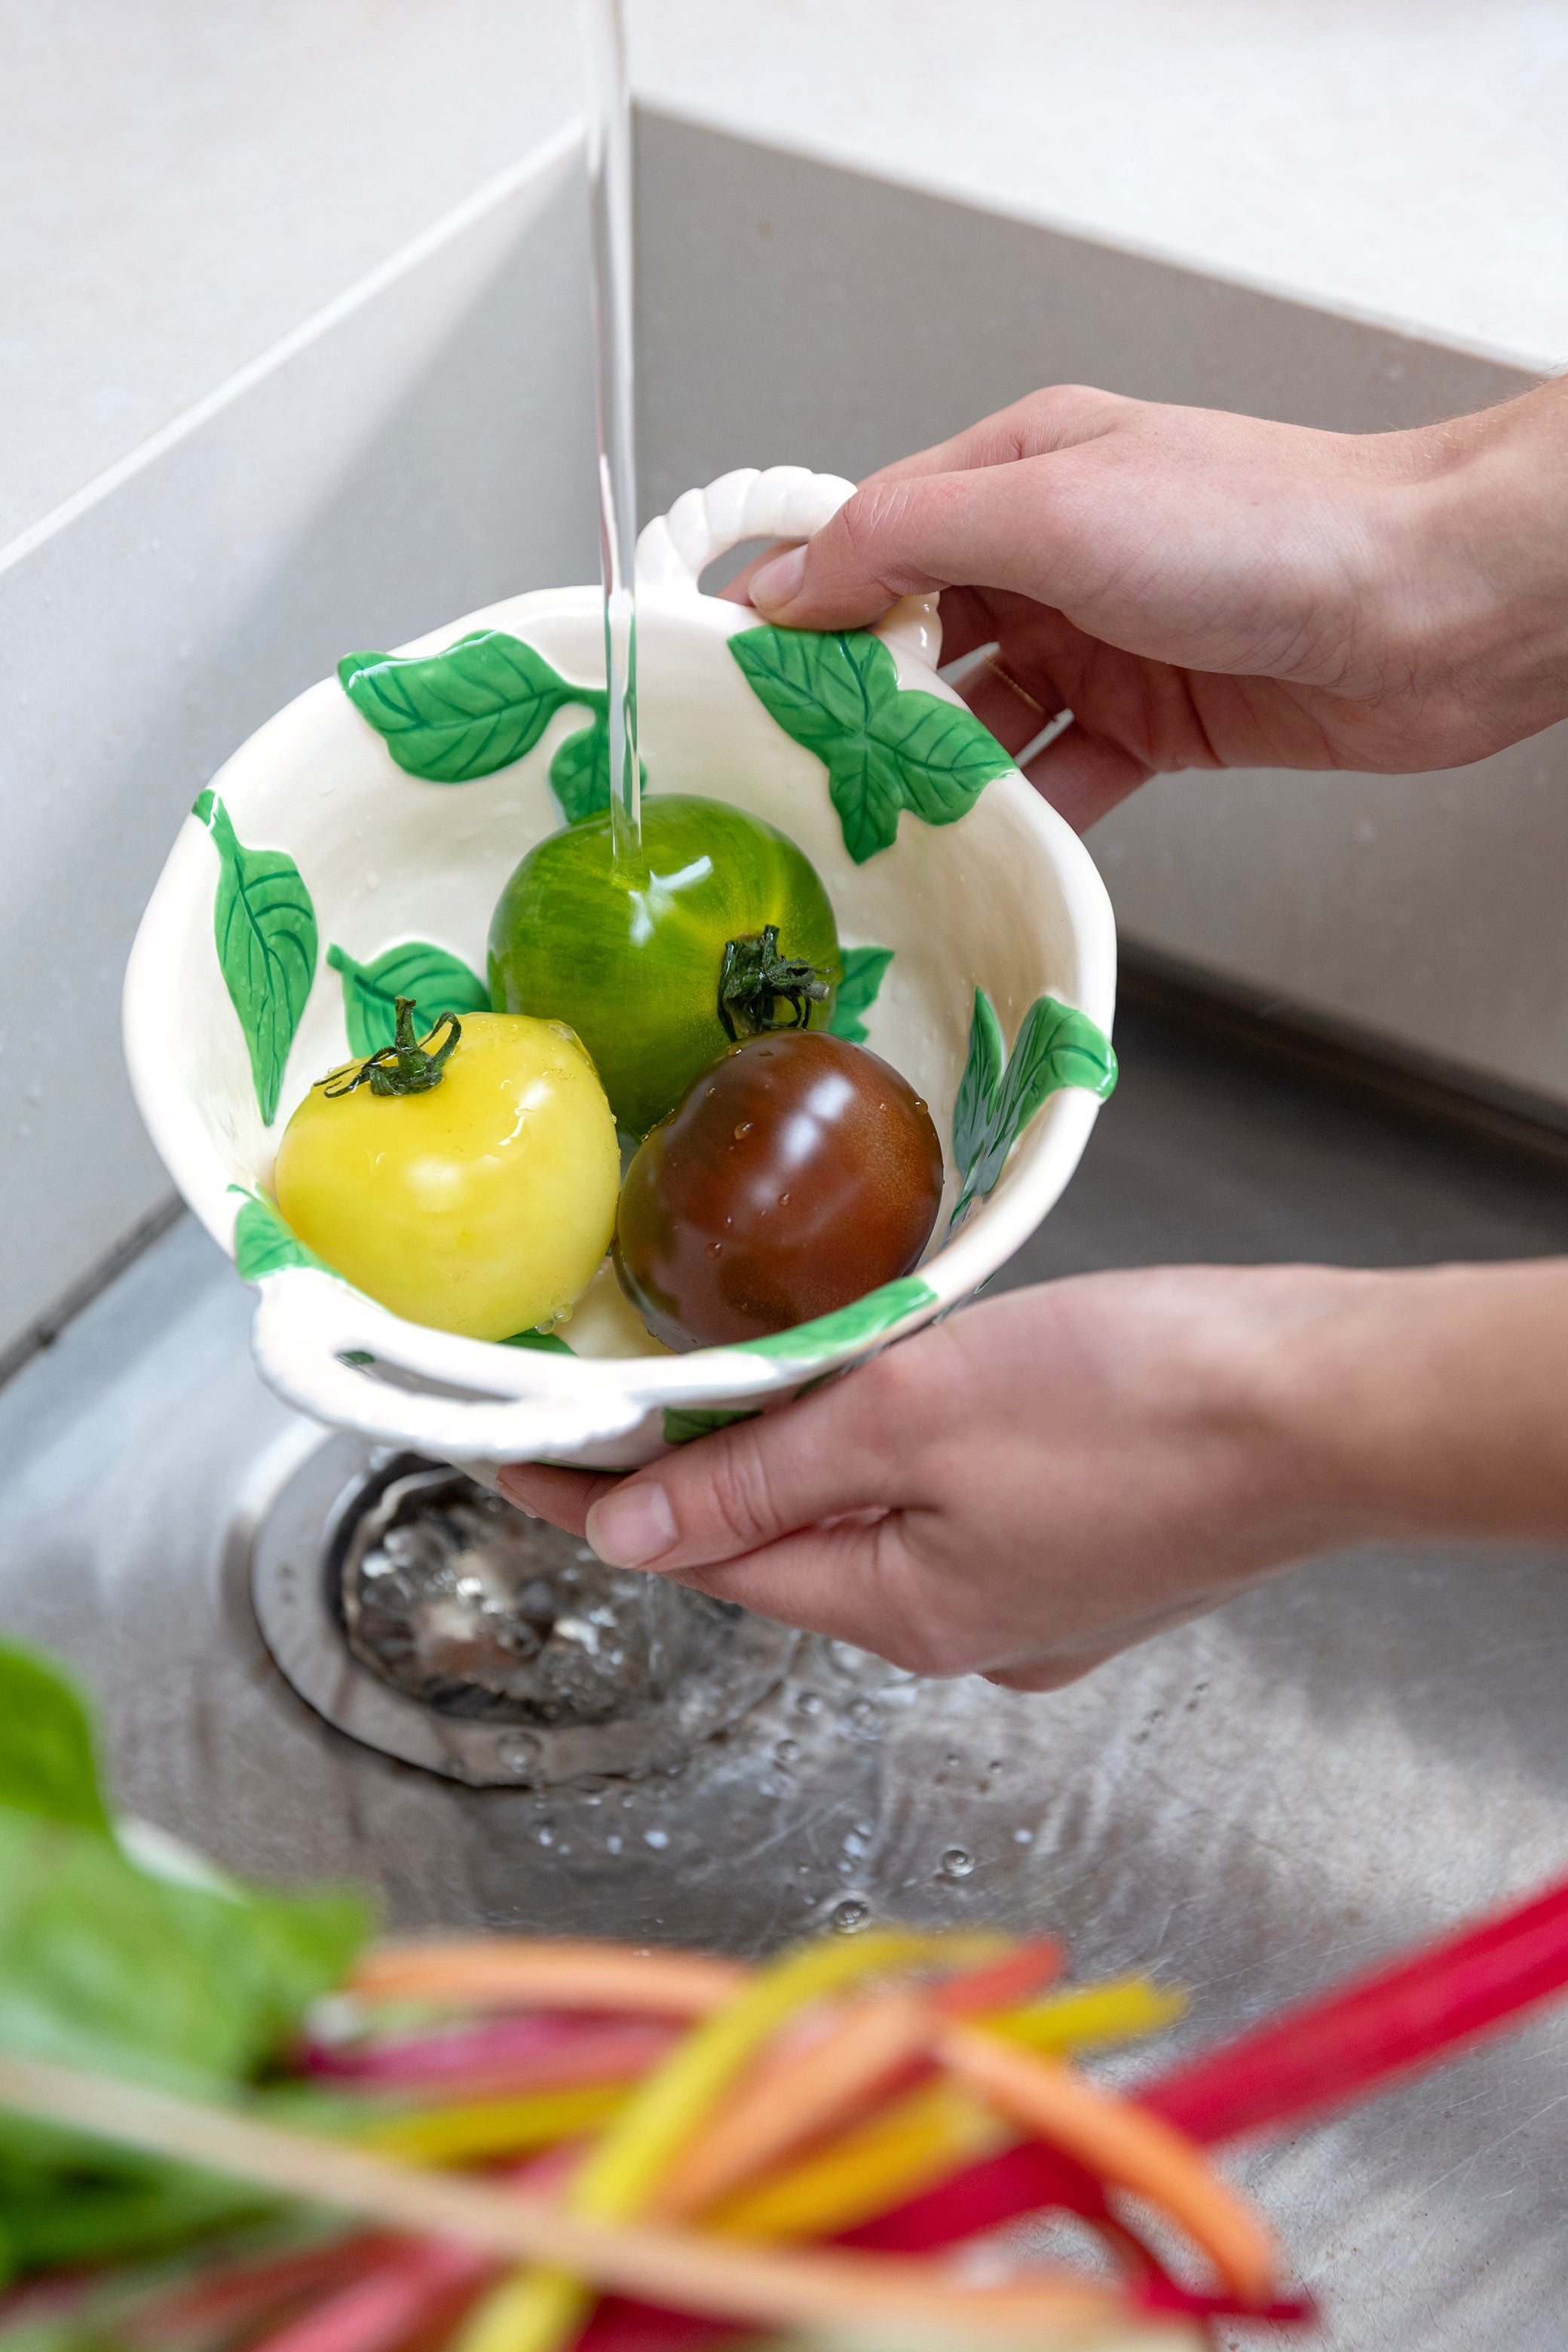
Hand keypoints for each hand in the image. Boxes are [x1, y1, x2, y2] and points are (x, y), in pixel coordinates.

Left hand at [501, 1260, 1567, 1687]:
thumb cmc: (1138, 1402)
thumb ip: (767, 1478)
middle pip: (782, 1548)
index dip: (592, 1504)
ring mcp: (1030, 1594)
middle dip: (689, 1483)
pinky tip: (887, 1402)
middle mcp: (958, 1627)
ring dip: (792, 1464)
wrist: (1327, 1402)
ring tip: (724, 1389)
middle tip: (599, 1404)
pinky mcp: (1085, 1543)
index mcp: (901, 1609)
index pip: (702, 1557)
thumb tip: (631, 1538)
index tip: (502, 1462)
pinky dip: (890, 1458)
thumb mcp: (915, 1420)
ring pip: (868, 1524)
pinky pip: (946, 1509)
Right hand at [725, 381, 1567, 829]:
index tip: (729, 679)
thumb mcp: (1054, 508)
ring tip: (873, 830)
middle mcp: (1054, 555)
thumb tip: (788, 577)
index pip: (869, 540)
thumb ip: (909, 539)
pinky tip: (979, 851)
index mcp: (1019, 473)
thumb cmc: (1264, 526)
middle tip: (793, 776)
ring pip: (981, 721)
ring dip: (934, 773)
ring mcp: (1104, 642)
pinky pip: (1059, 779)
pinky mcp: (1155, 722)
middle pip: (916, 638)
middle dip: (857, 705)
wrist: (1429, 605)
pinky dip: (1018, 816)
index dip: (796, 607)